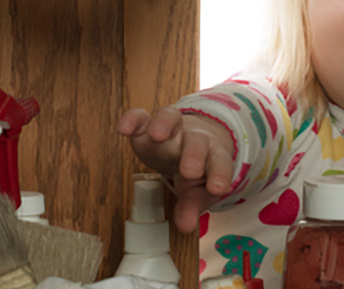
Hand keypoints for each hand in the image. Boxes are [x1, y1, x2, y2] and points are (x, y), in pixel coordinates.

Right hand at [117, 106, 234, 232]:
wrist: (187, 142)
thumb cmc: (195, 171)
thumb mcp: (196, 191)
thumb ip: (191, 207)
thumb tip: (185, 227)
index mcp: (212, 155)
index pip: (220, 162)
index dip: (220, 174)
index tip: (218, 188)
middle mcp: (193, 138)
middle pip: (196, 141)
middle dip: (193, 154)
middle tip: (189, 171)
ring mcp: (171, 128)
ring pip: (171, 118)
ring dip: (164, 125)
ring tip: (156, 135)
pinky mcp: (147, 124)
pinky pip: (140, 117)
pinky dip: (132, 119)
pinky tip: (124, 129)